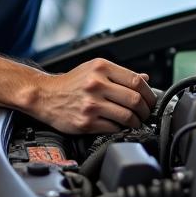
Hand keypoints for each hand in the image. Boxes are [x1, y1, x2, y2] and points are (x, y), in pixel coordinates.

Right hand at [25, 59, 154, 133]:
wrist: (44, 95)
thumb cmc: (71, 83)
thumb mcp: (94, 69)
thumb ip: (120, 74)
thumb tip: (144, 79)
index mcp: (101, 68)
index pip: (136, 81)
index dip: (149, 93)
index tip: (150, 100)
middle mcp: (96, 84)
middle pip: (134, 100)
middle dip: (145, 110)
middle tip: (145, 113)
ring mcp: (91, 104)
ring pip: (127, 116)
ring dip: (135, 122)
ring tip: (134, 121)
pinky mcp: (86, 122)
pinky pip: (113, 128)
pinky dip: (120, 128)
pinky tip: (118, 125)